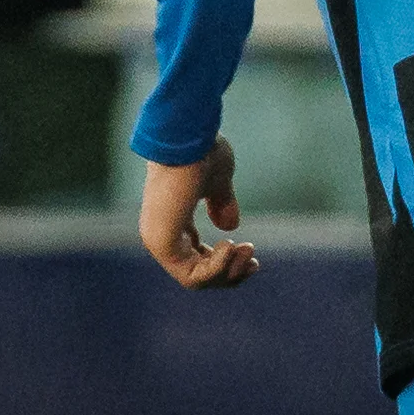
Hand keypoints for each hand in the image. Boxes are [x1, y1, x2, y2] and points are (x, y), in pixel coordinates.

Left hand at [140, 138, 258, 289]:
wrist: (187, 135)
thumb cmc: (201, 151)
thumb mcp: (218, 180)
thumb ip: (222, 203)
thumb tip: (230, 228)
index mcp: (174, 219)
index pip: (197, 257)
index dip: (226, 261)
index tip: (251, 249)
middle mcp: (163, 234)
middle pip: (198, 274)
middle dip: (231, 271)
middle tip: (254, 259)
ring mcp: (160, 240)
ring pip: (196, 279)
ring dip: (228, 271)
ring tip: (244, 248)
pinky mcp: (162, 242)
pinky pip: (191, 275)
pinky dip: (217, 267)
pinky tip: (230, 245)